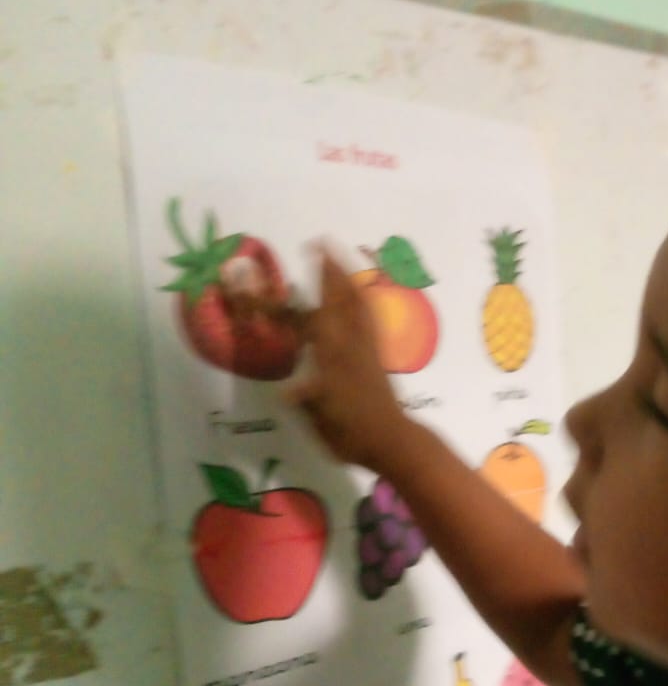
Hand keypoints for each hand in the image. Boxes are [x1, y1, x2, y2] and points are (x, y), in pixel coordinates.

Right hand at [288, 247, 406, 472]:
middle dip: (326, 274)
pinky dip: (367, 299)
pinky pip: (371, 318)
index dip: (277, 306)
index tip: (259, 286)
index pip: (299, 324)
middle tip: (319, 244)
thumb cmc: (350, 434)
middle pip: (335, 302)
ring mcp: (367, 348)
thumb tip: (287, 392)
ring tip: (348, 252)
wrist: (392, 441)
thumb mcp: (320, 420)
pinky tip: (365, 290)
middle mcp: (349, 346)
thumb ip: (306, 401)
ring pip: (357, 305)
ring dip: (349, 277)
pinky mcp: (378, 354)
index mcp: (330, 359)